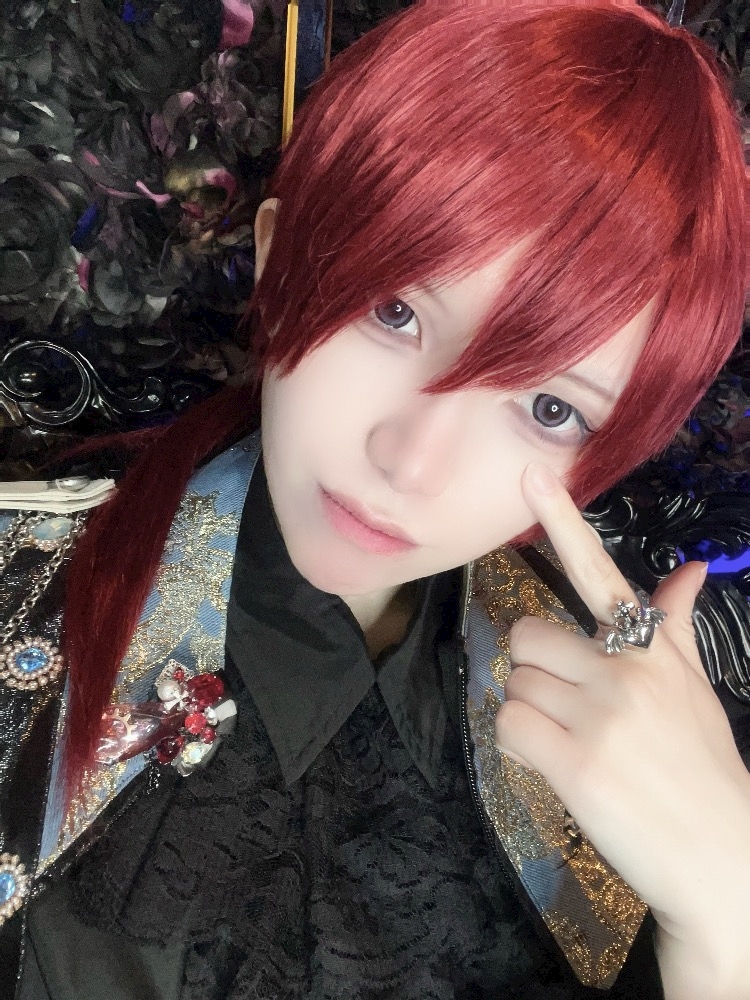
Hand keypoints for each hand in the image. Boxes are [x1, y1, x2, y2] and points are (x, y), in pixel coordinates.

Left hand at [495, 463, 749, 997]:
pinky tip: (556, 765)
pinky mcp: (577, 765)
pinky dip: (522, 746)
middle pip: (527, 638)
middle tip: (568, 707)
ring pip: (515, 684)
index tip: (532, 474)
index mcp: (652, 650)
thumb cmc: (704, 769)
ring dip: (531, 714)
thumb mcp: (694, 690)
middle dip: (537, 672)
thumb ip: (675, 626)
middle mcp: (626, 671)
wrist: (725, 859)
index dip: (563, 521)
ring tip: (572, 744)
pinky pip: (510, 726)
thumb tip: (687, 570)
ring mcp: (602, 717)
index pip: (600, 575)